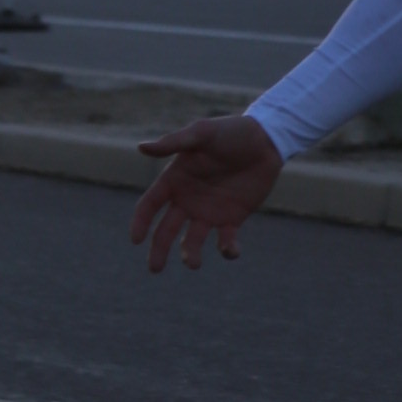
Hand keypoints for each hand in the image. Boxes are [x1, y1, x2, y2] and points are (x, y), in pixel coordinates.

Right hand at [130, 114, 283, 271]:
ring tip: (193, 263)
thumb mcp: (202, 134)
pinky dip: (226, 249)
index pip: (150, 205)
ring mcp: (209, 211)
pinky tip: (230, 250)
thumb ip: (173, 143)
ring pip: (192, 240)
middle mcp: (188, 199)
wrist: (266, 139)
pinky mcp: (232, 218)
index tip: (136, 239)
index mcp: (175, 179)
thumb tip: (141, 148)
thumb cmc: (231, 132)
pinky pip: (225, 241)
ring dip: (190, 254)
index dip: (140, 221)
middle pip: (165, 230)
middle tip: (155, 269)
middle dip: (158, 249)